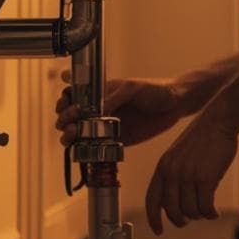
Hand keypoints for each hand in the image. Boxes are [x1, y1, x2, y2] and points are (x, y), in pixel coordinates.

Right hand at [56, 77, 185, 146]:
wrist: (175, 105)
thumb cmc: (153, 89)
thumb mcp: (132, 88)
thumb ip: (113, 97)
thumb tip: (95, 111)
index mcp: (99, 91)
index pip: (72, 94)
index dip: (63, 99)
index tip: (65, 103)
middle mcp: (98, 109)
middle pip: (69, 115)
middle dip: (64, 118)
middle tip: (71, 120)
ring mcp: (105, 126)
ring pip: (77, 133)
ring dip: (69, 135)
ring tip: (74, 134)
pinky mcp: (114, 141)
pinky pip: (94, 147)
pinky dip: (85, 150)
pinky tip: (84, 148)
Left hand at [145, 115, 237, 234]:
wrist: (218, 121)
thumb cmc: (202, 139)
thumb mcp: (178, 155)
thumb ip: (173, 176)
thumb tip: (175, 205)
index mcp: (162, 167)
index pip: (152, 200)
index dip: (153, 218)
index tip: (158, 231)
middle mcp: (171, 173)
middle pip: (172, 211)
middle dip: (181, 220)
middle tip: (191, 218)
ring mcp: (188, 176)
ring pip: (190, 211)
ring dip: (199, 215)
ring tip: (206, 210)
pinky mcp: (205, 178)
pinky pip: (205, 207)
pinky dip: (210, 214)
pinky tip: (215, 213)